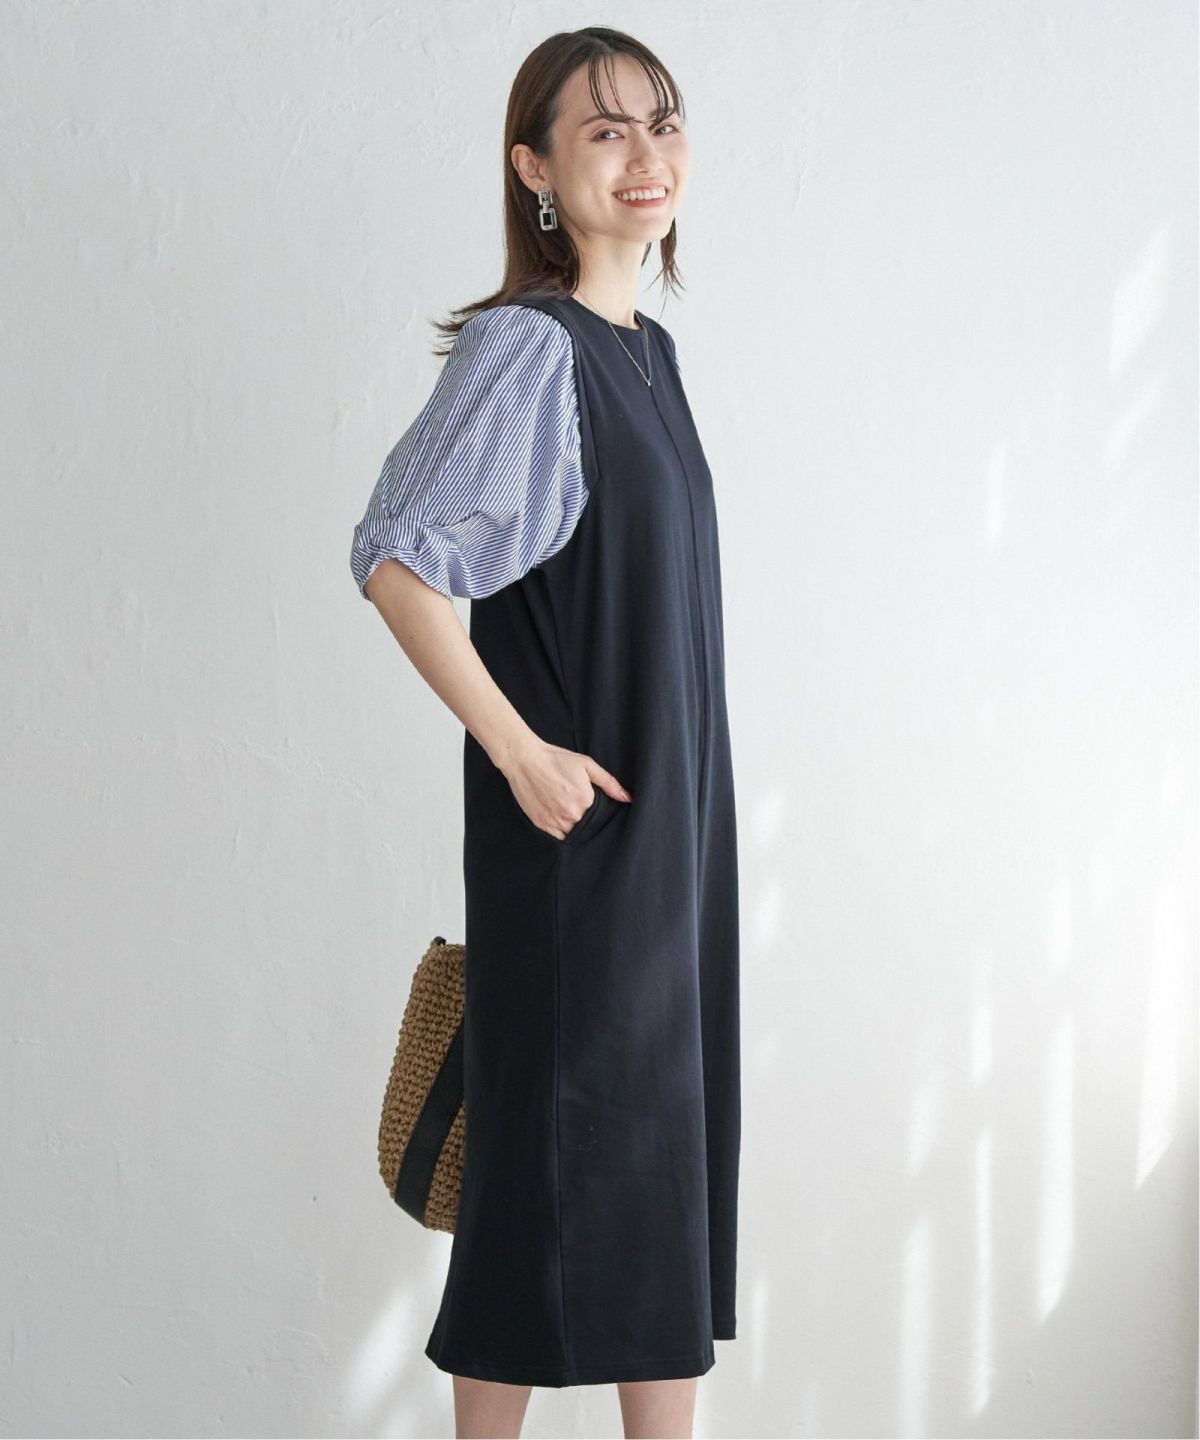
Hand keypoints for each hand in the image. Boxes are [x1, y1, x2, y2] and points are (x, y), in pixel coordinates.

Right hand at [499, 739, 631, 840]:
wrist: (525, 760)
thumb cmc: (556, 759)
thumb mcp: (586, 765)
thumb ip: (609, 782)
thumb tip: (628, 798)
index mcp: (585, 800)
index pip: (599, 815)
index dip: (598, 811)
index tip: (592, 805)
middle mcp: (571, 814)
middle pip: (587, 826)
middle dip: (587, 820)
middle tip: (579, 807)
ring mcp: (555, 821)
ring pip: (573, 834)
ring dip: (575, 827)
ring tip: (570, 813)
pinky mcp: (541, 824)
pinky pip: (557, 837)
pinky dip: (561, 832)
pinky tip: (561, 820)